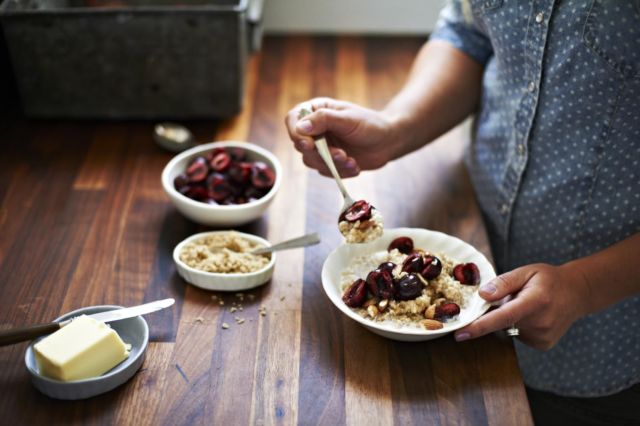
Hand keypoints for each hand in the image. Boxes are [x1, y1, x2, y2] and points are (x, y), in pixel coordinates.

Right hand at [284, 97, 397, 177]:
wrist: (388, 142)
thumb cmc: (370, 124)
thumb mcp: (348, 119)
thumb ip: (324, 120)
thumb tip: (300, 127)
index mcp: (316, 111)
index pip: (293, 120)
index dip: (295, 133)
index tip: (308, 144)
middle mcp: (314, 129)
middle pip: (300, 144)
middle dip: (322, 153)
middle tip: (341, 155)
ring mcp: (320, 146)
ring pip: (310, 161)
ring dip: (332, 164)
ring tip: (351, 160)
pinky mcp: (328, 162)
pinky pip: (325, 171)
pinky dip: (340, 171)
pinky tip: (355, 166)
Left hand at [454, 263, 590, 350]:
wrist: (577, 293)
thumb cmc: (548, 279)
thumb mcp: (526, 272)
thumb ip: (503, 283)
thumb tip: (482, 295)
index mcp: (535, 302)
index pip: (503, 317)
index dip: (479, 326)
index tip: (460, 334)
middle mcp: (540, 323)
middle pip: (502, 323)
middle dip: (495, 312)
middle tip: (510, 298)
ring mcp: (543, 337)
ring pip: (508, 330)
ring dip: (509, 319)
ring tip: (526, 305)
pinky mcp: (542, 345)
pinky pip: (518, 336)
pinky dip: (518, 326)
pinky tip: (532, 316)